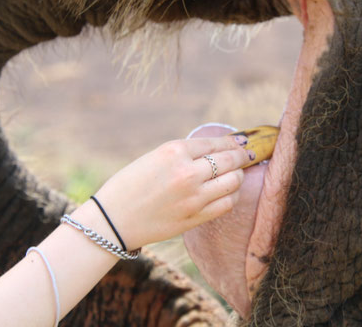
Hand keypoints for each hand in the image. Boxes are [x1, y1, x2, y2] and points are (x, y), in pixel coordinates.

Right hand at [91, 136, 249, 248]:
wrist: (113, 220)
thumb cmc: (131, 185)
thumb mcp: (155, 157)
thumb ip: (186, 153)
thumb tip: (219, 148)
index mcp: (174, 151)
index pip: (215, 143)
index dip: (232, 142)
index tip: (241, 142)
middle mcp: (187, 172)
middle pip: (230, 160)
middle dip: (242, 156)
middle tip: (248, 155)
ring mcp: (193, 197)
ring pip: (233, 181)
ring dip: (238, 176)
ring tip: (235, 174)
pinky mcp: (195, 217)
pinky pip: (227, 203)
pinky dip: (232, 195)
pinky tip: (227, 192)